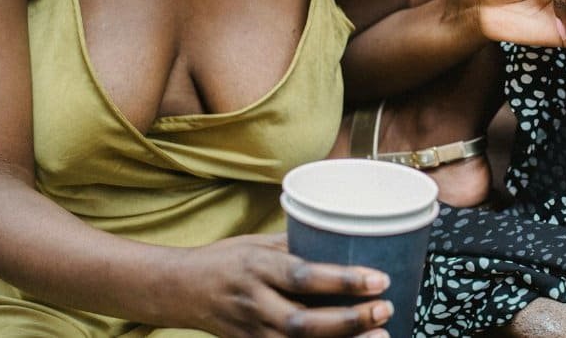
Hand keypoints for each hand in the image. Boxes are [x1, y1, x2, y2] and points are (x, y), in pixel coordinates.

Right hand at [170, 233, 392, 337]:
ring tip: (381, 336)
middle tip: (384, 309)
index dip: (343, 280)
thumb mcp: (260, 243)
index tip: (378, 279)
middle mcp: (253, 303)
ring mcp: (251, 332)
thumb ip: (300, 246)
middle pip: (303, 321)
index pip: (303, 276)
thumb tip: (349, 237)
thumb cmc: (228, 259)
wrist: (181, 289)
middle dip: (348, 320)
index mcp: (256, 267)